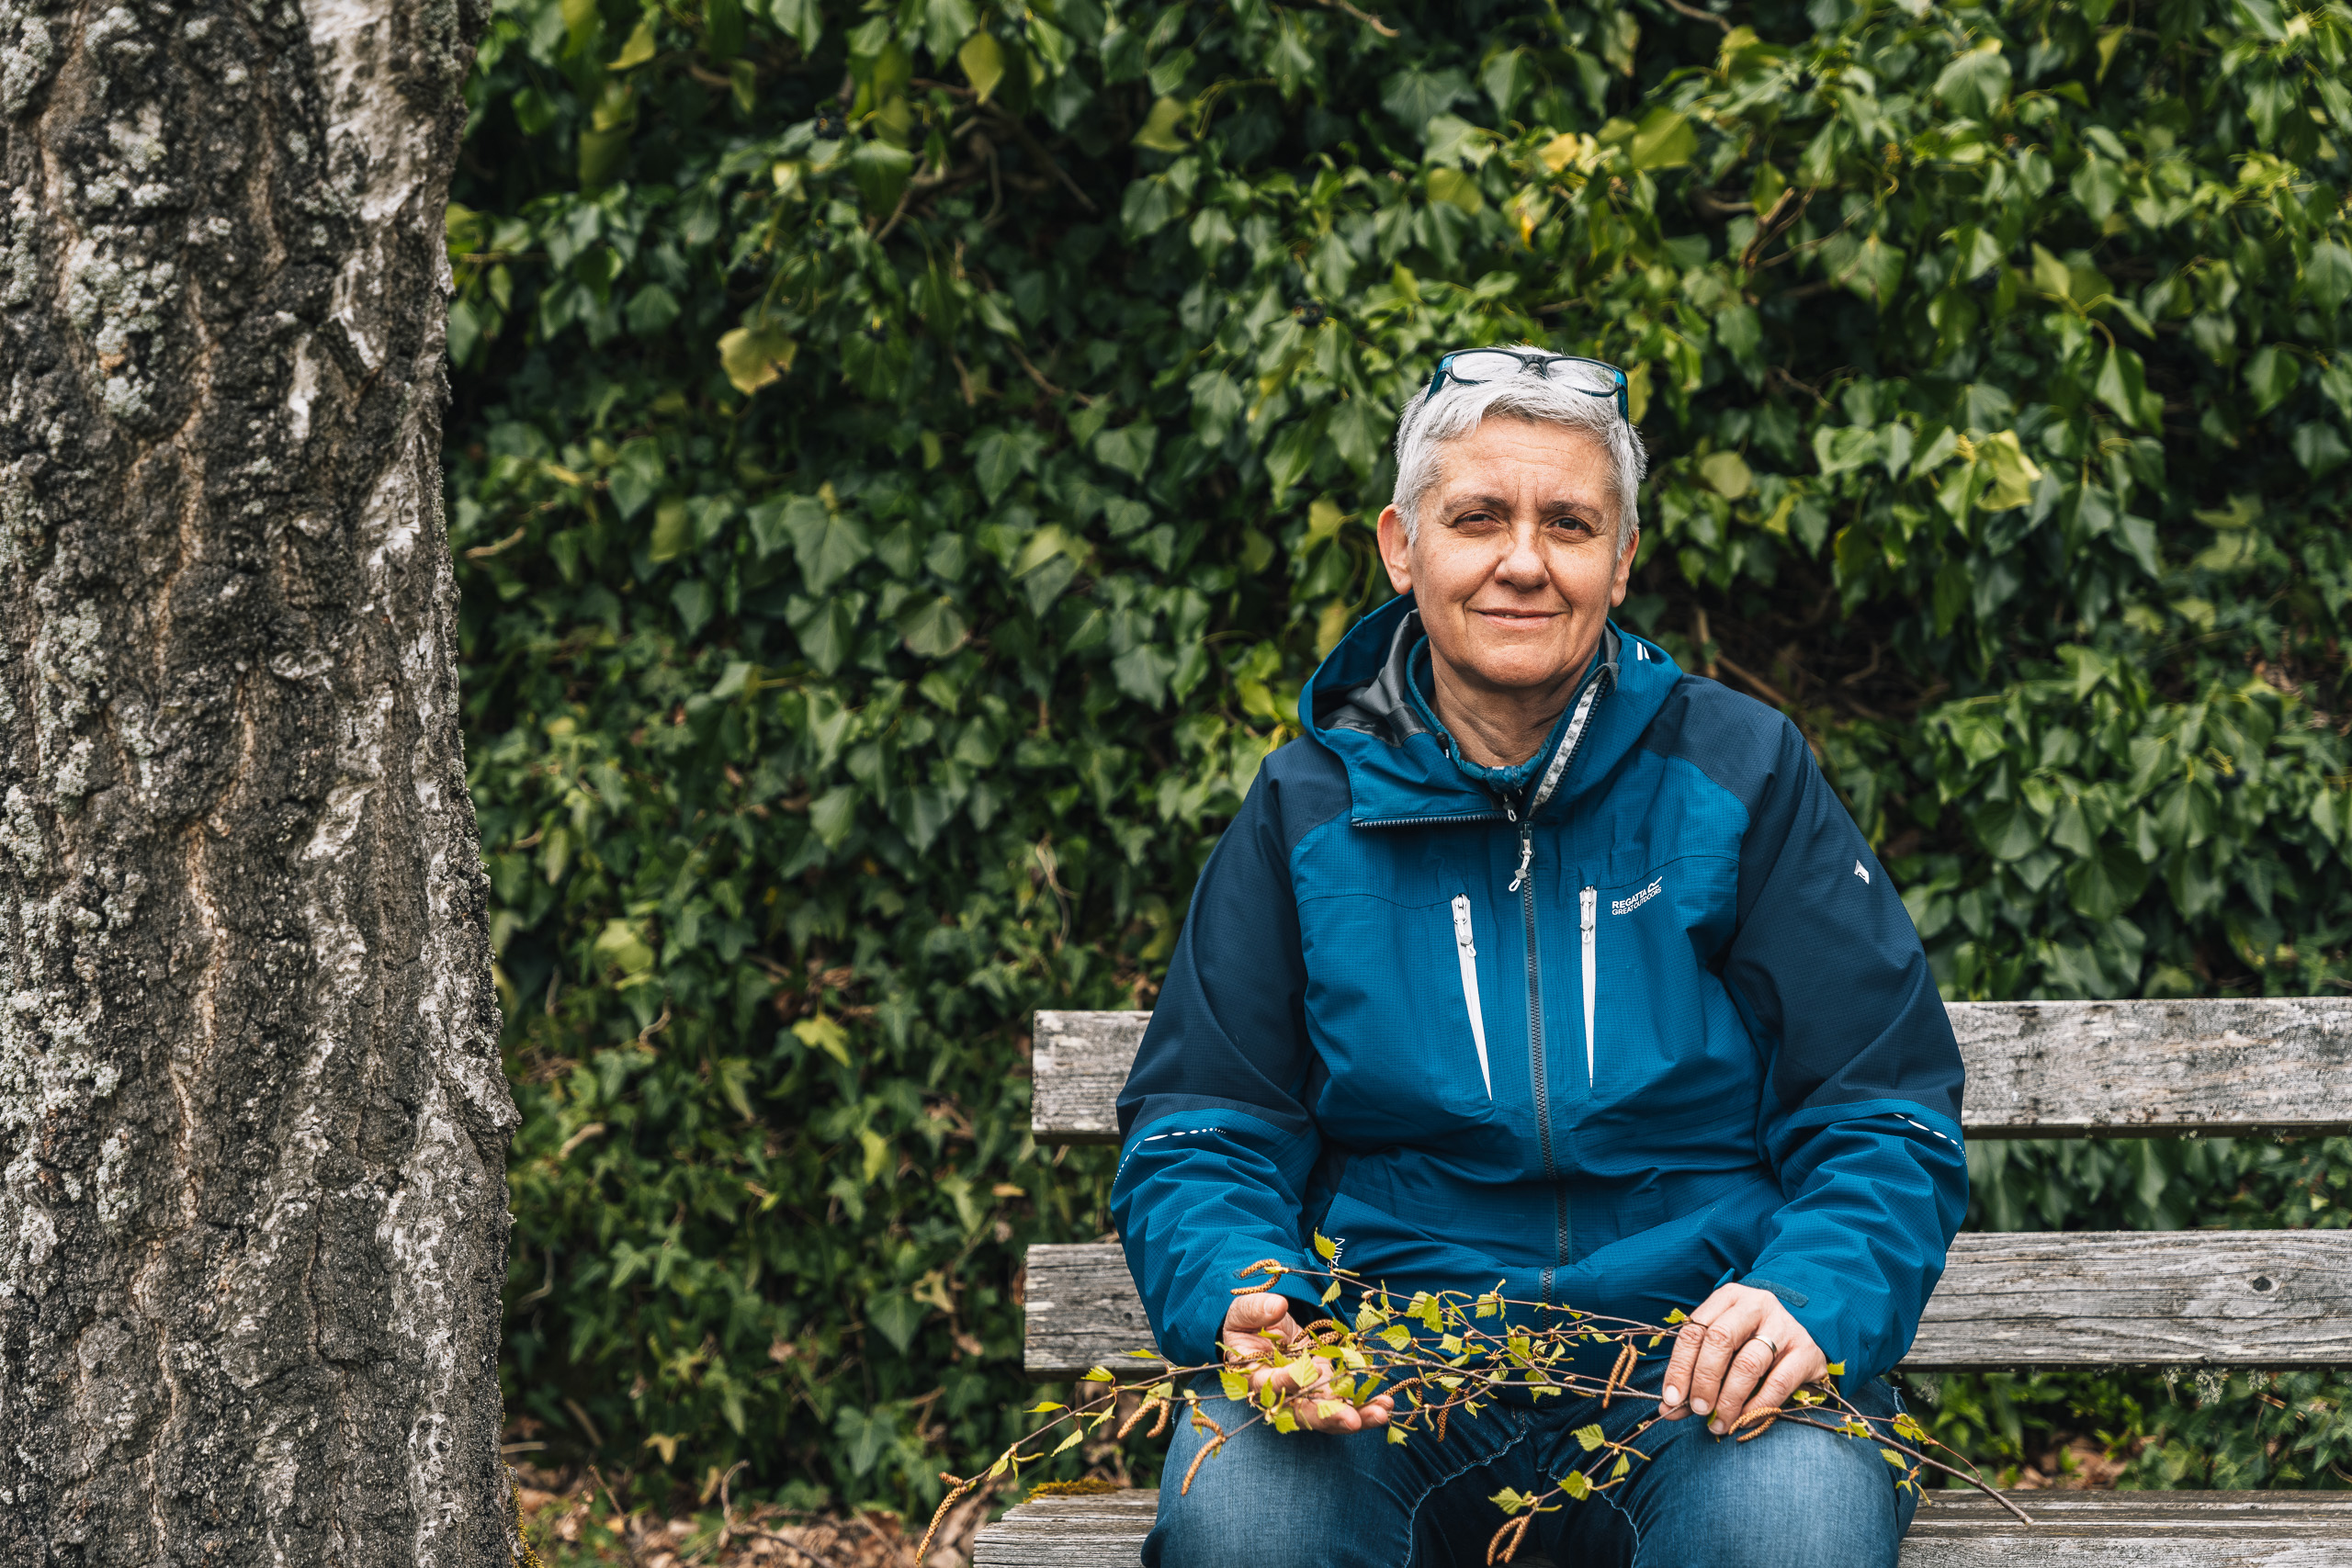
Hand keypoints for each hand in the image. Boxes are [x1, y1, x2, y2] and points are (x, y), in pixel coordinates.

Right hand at [1219, 1293, 1394, 1433]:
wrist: (1262, 1331)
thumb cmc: (1248, 1322)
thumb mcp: (1244, 1311)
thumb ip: (1256, 1310)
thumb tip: (1277, 1306)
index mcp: (1256, 1377)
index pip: (1271, 1385)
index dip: (1290, 1381)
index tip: (1312, 1373)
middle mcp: (1282, 1395)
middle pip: (1304, 1413)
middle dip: (1330, 1416)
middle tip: (1352, 1419)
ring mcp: (1307, 1395)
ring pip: (1330, 1414)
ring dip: (1356, 1417)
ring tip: (1380, 1414)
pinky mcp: (1326, 1389)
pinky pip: (1345, 1403)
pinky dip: (1365, 1405)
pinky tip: (1385, 1404)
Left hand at [1657, 1283, 1826, 1435]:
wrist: (1802, 1340)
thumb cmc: (1750, 1344)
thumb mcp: (1722, 1348)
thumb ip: (1695, 1373)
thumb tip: (1669, 1408)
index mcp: (1727, 1298)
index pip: (1694, 1330)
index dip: (1679, 1366)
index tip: (1672, 1398)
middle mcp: (1755, 1305)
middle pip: (1720, 1340)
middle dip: (1704, 1380)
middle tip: (1698, 1410)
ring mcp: (1783, 1326)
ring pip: (1748, 1364)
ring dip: (1729, 1400)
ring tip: (1719, 1423)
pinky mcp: (1806, 1351)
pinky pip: (1778, 1383)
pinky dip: (1757, 1407)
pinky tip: (1744, 1420)